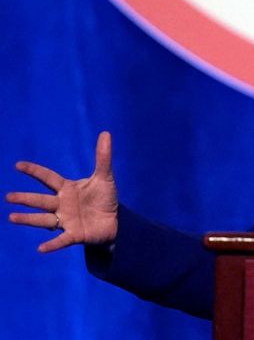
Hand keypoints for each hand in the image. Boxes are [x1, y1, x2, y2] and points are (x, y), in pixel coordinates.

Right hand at [6, 131, 118, 252]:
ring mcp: (66, 221)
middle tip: (8, 196)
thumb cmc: (104, 199)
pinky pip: (61, 240)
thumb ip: (103, 157)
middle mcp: (62, 205)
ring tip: (11, 217)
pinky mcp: (75, 235)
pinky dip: (52, 244)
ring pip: (44, 219)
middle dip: (26, 199)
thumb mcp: (105, 177)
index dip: (34, 171)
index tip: (18, 165)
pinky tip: (40, 249)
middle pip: (41, 200)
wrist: (115, 221)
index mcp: (67, 189)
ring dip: (29, 219)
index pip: (48, 178)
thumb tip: (106, 133)